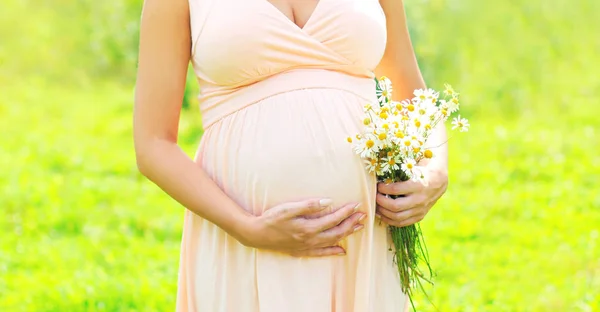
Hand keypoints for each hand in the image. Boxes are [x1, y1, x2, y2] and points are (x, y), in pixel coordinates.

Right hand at [246, 198, 365, 256]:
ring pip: (332, 241)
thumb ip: (309, 205)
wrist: (256, 235)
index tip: (356, 204)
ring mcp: (307, 247)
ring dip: (346, 234)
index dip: (346, 211)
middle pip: (337, 231)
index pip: (333, 218)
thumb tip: (328, 201)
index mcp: (309, 228)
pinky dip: (333, 251)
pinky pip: (322, 253)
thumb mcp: (288, 208)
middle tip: (363, 215)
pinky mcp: (301, 251)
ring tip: (358, 228)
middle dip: (351, 223)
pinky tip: (342, 251)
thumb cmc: (271, 218)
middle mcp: (311, 239)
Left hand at [375, 166, 447, 226]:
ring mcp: (420, 210)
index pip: (395, 189)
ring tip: (376, 206)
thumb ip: (398, 171)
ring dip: (383, 213)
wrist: (438, 181)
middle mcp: (419, 199)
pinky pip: (402, 223)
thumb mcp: (412, 168)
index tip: (378, 185)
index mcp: (417, 185)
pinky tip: (382, 215)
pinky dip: (390, 221)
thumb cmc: (420, 171)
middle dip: (381, 202)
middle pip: (395, 206)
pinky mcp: (419, 216)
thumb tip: (379, 174)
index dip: (383, 188)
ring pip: (397, 217)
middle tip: (375, 196)